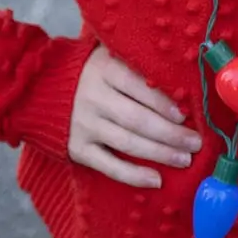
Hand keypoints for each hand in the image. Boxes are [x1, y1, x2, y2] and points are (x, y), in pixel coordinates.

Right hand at [68, 45, 203, 187]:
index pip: (139, 86)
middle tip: (196, 143)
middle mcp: (94, 97)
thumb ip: (136, 65)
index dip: (163, 102)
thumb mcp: (108, 57)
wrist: (41, 87)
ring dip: (160, 153)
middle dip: (171, 133)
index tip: (185, 116)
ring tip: (185, 159)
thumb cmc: (89, 71)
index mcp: (104, 69)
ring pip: (128, 143)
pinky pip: (108, 165)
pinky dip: (133, 175)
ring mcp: (84, 124)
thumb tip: (181, 79)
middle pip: (138, 119)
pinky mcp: (77, 148)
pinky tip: (156, 180)